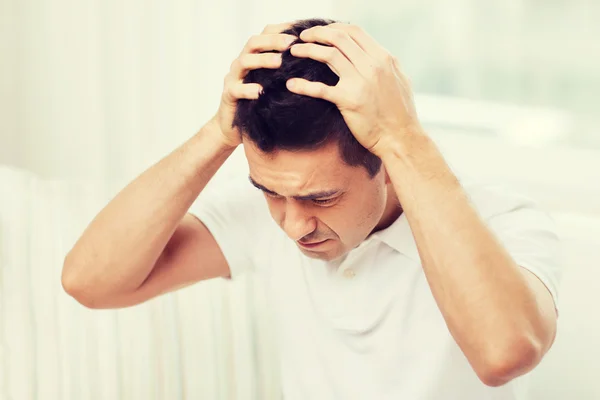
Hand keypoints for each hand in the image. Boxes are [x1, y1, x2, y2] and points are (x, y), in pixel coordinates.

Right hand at [211, 23, 295, 147]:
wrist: (233, 128)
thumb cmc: (258, 104)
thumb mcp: (273, 84)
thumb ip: (286, 71)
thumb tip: (314, 63)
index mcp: (253, 57)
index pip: (264, 34)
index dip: (281, 29)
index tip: (300, 30)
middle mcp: (241, 64)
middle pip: (254, 43)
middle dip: (273, 41)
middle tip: (292, 43)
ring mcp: (233, 79)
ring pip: (244, 62)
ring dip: (262, 60)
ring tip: (279, 62)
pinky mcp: (228, 96)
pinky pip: (236, 89)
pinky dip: (248, 89)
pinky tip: (260, 91)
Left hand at [286, 23, 420, 156]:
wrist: (400, 138)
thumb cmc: (401, 113)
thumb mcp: (399, 80)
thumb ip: (385, 64)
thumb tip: (374, 54)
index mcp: (383, 58)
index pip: (354, 31)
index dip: (334, 28)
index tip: (321, 32)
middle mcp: (372, 66)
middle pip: (338, 38)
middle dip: (316, 33)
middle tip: (303, 37)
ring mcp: (360, 82)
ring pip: (328, 55)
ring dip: (307, 50)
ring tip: (294, 51)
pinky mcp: (348, 101)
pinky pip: (320, 89)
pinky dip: (302, 85)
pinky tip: (291, 84)